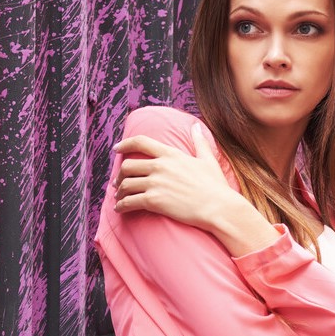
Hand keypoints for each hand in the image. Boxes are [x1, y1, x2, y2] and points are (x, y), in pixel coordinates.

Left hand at [112, 121, 277, 255]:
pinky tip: (120, 209)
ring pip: (125, 184)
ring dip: (119, 192)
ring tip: (119, 198)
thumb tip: (196, 126)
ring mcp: (155, 183)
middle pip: (128, 166)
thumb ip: (199, 142)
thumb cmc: (215, 186)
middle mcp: (160, 166)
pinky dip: (121, 206)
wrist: (218, 207)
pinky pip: (129, 202)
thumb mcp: (207, 160)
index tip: (116, 148)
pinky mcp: (153, 201)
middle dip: (120, 175)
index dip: (124, 144)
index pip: (140, 142)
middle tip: (118, 182)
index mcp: (171, 154)